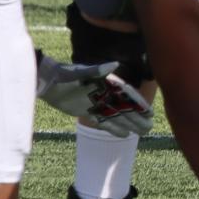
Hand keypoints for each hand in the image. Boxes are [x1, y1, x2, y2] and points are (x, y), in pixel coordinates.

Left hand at [34, 51, 153, 136]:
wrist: (48, 83)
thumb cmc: (65, 75)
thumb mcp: (81, 72)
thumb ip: (97, 70)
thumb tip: (114, 64)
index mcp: (107, 84)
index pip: (128, 95)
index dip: (140, 104)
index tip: (150, 113)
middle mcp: (105, 94)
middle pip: (126, 108)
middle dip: (138, 117)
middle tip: (149, 127)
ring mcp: (97, 103)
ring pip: (117, 116)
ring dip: (130, 124)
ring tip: (142, 132)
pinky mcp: (88, 111)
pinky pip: (104, 122)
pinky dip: (114, 128)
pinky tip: (125, 134)